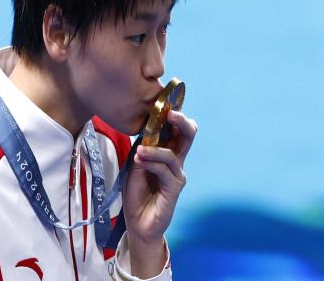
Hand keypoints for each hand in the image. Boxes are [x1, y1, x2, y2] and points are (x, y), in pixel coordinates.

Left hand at [122, 110, 197, 276]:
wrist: (137, 221)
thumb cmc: (137, 191)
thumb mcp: (136, 163)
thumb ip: (143, 147)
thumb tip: (146, 128)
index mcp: (167, 151)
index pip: (176, 129)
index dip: (174, 114)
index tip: (166, 101)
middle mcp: (176, 160)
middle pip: (188, 135)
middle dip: (181, 121)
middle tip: (171, 113)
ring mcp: (176, 174)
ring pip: (173, 153)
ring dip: (154, 150)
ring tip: (140, 151)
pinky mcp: (174, 189)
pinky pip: (166, 171)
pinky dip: (153, 163)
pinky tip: (141, 160)